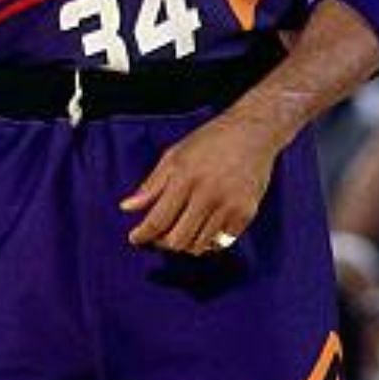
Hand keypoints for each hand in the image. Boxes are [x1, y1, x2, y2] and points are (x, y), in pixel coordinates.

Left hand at [120, 113, 279, 254]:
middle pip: (178, 240)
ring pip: (199, 245)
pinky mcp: (246, 214)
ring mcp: (229, 207)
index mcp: (184, 178)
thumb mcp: (173, 156)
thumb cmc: (208, 142)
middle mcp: (207, 195)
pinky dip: (207, 243)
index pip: (158, 219)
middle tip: (157, 237)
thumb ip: (151, 185)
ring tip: (178, 232)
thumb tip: (126, 208)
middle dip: (162, 243)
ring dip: (184, 245)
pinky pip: (221, 243)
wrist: (252, 134)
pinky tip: (200, 232)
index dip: (143, 235)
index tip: (134, 239)